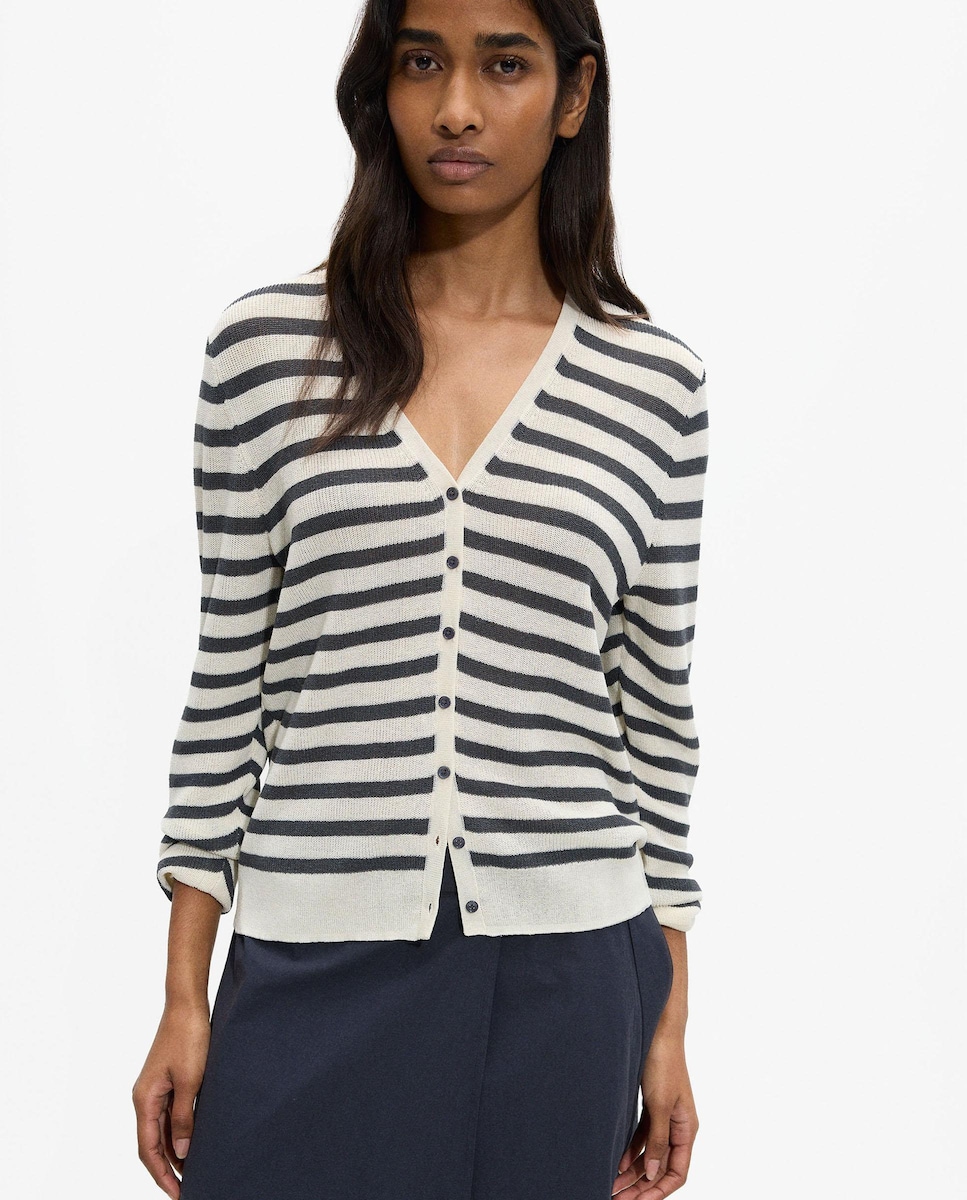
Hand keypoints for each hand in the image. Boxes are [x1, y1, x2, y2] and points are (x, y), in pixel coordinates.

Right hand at [132, 1003, 210, 1197]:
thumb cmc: (188, 1038)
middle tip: (186, 1189)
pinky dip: (177, 1132)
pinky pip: (168, 1115)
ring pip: (160, 1130)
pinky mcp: (167, 1081)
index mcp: (145, 1099)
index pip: (148, 1149)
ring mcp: (155, 1089)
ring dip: (173, 1151)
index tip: (177, 1193)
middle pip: (152, 1143)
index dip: (161, 1174)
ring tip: (191, 1171)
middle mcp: (145, 1097)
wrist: (187, 1005)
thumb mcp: (191, 1081)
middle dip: (167, 1168)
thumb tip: (180, 1151)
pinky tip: (191, 1142)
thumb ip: (183, 1118)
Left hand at [611, 1032, 698, 1195]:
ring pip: (651, 1154)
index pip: (677, 1173)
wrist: (658, 1031)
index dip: (658, 1191)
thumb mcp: (659, 1105)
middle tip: (618, 1198)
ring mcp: (665, 1117)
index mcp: (687, 1129)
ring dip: (633, 1171)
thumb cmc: (663, 1063)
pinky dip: (632, 1151)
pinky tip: (618, 1163)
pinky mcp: (653, 1107)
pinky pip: (643, 1138)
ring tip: (613, 1185)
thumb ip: (658, 1140)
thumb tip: (652, 1174)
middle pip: (662, 1167)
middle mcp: (678, 1127)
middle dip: (642, 1186)